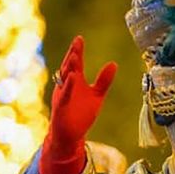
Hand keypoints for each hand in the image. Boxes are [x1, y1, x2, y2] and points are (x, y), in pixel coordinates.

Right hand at [39, 36, 115, 173]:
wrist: (70, 135)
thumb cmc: (81, 115)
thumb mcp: (97, 96)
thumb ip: (104, 81)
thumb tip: (113, 63)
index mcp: (75, 81)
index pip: (76, 63)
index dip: (77, 51)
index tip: (79, 38)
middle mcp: (67, 85)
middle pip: (69, 67)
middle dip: (72, 55)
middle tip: (77, 43)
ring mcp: (63, 95)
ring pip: (65, 79)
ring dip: (69, 68)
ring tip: (74, 55)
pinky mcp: (61, 107)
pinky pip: (64, 95)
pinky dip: (67, 87)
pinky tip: (72, 78)